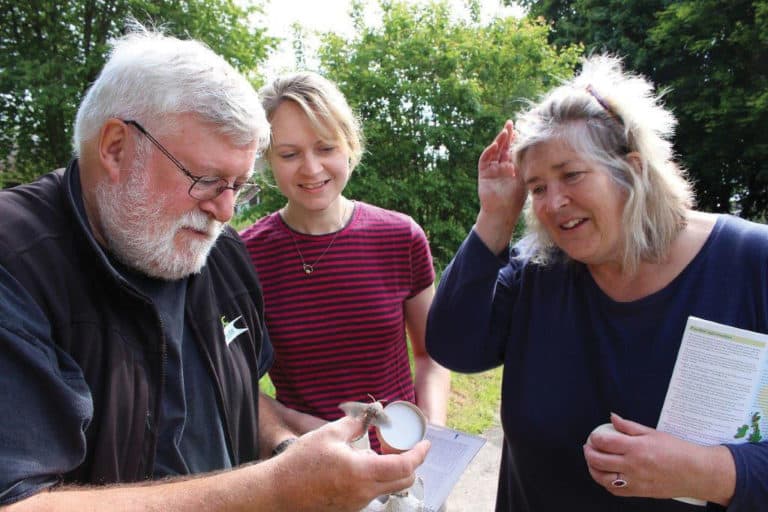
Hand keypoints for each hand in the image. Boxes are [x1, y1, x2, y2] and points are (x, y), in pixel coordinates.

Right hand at [271, 415, 429, 510]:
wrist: (278, 491)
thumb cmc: (301, 462)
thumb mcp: (330, 434)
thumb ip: (356, 423)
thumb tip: (374, 412)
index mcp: (362, 473)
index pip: (404, 467)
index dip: (419, 454)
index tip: (425, 444)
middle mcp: (364, 493)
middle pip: (403, 481)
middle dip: (410, 464)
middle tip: (404, 447)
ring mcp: (357, 504)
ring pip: (388, 488)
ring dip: (391, 471)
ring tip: (376, 453)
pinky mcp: (349, 508)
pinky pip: (372, 493)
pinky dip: (376, 479)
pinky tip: (359, 465)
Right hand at [474, 120, 526, 252]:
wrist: (503, 212)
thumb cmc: (516, 199)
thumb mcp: (526, 179)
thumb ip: (531, 167)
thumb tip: (545, 153)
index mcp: (512, 166)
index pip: (513, 148)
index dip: (516, 138)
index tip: (522, 127)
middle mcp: (501, 165)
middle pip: (503, 146)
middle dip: (507, 134)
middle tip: (511, 123)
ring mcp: (492, 168)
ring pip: (494, 150)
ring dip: (499, 140)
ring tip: (505, 131)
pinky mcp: (484, 173)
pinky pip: (485, 160)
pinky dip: (489, 152)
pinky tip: (496, 145)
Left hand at [583, 413, 733, 503]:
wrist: (696, 472)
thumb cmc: (677, 451)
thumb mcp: (653, 432)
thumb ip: (628, 426)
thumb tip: (612, 417)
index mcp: (636, 447)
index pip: (604, 442)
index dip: (594, 438)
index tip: (594, 436)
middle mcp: (633, 465)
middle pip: (598, 460)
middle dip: (589, 452)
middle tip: (589, 447)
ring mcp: (635, 480)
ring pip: (602, 477)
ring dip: (593, 469)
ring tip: (593, 461)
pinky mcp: (638, 492)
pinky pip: (615, 490)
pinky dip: (605, 483)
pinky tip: (605, 475)